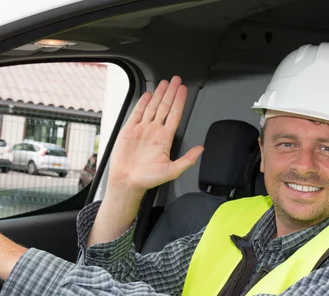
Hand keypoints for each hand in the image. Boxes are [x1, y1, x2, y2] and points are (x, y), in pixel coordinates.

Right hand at [106, 75, 203, 199]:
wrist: (127, 182)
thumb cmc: (147, 179)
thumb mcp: (172, 171)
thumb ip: (188, 159)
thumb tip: (201, 150)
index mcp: (165, 139)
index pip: (175, 115)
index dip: (180, 102)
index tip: (184, 90)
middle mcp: (155, 131)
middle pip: (165, 107)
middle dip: (171, 93)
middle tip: (176, 80)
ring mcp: (142, 129)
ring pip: (153, 107)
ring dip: (159, 94)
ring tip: (165, 83)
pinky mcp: (129, 130)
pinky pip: (137, 113)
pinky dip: (142, 103)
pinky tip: (148, 94)